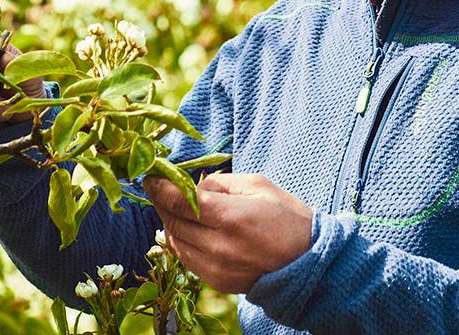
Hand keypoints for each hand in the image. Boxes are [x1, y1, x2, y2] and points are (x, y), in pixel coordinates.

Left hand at [143, 173, 313, 293]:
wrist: (308, 261)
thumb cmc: (287, 217)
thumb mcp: (259, 186)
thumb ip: (222, 183)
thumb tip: (193, 185)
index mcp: (232, 218)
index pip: (181, 202)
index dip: (160, 188)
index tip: (150, 177)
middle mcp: (219, 246)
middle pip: (174, 221)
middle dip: (162, 202)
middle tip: (159, 187)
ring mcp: (216, 268)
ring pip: (176, 242)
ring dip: (169, 221)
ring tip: (172, 206)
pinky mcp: (216, 281)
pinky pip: (186, 258)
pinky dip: (180, 240)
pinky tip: (185, 227)